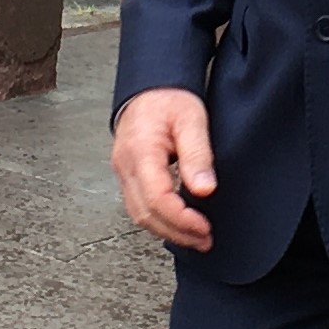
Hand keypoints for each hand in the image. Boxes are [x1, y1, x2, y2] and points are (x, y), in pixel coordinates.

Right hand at [111, 88, 217, 248]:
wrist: (150, 88)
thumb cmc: (169, 99)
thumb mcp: (192, 119)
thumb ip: (197, 155)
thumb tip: (204, 189)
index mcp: (141, 151)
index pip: (156, 198)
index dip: (181, 219)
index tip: (204, 227)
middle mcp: (126, 165)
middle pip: (145, 213)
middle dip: (176, 233)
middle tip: (205, 240)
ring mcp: (123, 171)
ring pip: (139, 214)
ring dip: (167, 231)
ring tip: (196, 238)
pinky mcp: (128, 175)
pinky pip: (138, 206)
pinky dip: (159, 220)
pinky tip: (178, 224)